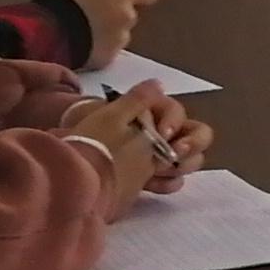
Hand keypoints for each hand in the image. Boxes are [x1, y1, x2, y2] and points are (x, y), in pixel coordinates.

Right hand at [48, 0, 154, 65]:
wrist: (50, 33)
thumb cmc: (63, 4)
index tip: (135, 0)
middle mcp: (127, 16)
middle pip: (129, 16)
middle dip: (116, 18)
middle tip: (94, 19)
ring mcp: (120, 38)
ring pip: (119, 36)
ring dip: (108, 36)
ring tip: (84, 35)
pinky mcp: (110, 57)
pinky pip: (109, 52)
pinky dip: (100, 50)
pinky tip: (83, 47)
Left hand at [62, 86, 212, 214]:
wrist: (75, 172)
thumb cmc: (94, 139)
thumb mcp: (113, 116)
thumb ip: (139, 99)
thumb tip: (159, 83)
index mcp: (150, 115)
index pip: (177, 113)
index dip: (174, 121)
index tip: (163, 134)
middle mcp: (160, 134)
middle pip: (194, 136)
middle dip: (190, 145)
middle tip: (174, 156)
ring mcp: (157, 158)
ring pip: (187, 159)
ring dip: (181, 166)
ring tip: (160, 173)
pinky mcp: (151, 179)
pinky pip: (172, 181)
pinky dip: (168, 183)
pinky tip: (156, 186)